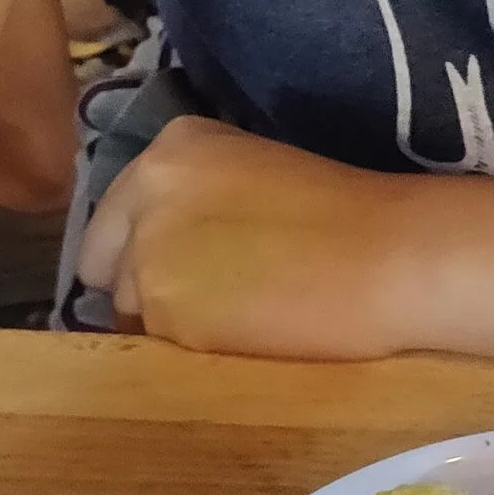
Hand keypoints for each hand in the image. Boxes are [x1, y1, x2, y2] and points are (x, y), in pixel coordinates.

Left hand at [74, 118, 424, 358]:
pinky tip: (241, 335)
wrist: (389, 257)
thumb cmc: (344, 215)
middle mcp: (146, 192)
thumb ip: (194, 197)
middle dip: (138, 282)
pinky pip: (156, 342)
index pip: (115, 211)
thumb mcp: (251, 172)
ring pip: (127, 306)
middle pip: (104, 258)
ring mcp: (149, 252)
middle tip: (202, 298)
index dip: (143, 244)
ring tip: (233, 317)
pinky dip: (188, 346)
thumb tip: (166, 246)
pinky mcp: (166, 311)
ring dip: (165, 318)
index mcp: (171, 147)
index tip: (186, 263)